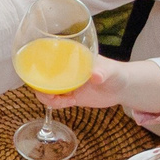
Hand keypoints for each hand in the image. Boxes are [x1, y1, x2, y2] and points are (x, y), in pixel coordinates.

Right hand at [42, 56, 159, 113]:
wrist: (121, 89)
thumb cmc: (117, 73)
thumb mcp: (111, 71)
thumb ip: (103, 72)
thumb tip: (95, 76)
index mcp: (71, 56)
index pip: (48, 55)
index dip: (38, 63)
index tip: (42, 74)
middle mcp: (64, 68)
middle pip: (40, 74)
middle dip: (40, 86)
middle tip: (54, 95)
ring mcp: (65, 81)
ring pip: (44, 88)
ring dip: (47, 97)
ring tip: (65, 101)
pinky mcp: (67, 94)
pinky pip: (53, 99)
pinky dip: (55, 104)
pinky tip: (70, 104)